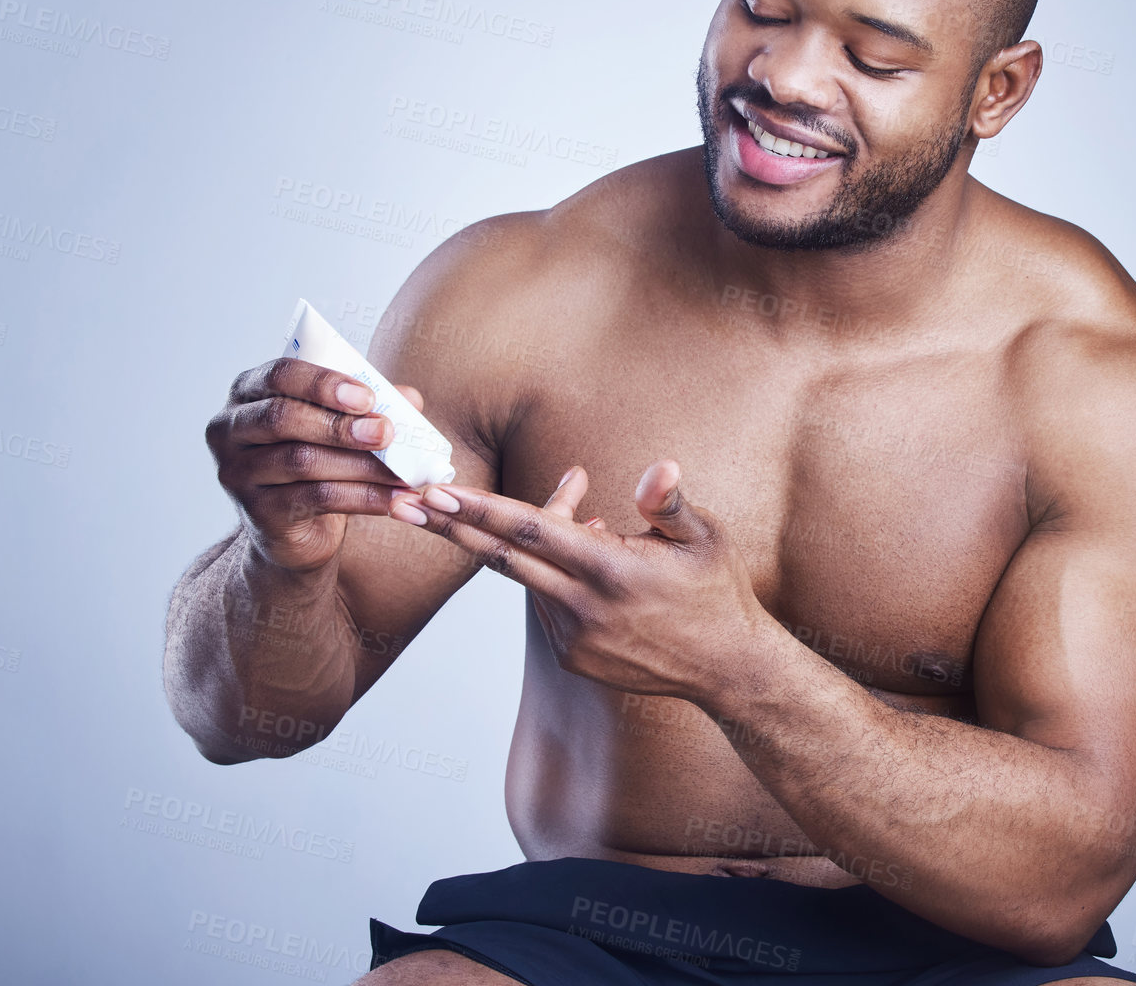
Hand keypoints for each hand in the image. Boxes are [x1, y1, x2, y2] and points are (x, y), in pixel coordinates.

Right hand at [207, 357, 417, 576]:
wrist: (293, 528)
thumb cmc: (317, 459)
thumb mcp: (338, 425)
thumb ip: (368, 406)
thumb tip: (410, 399)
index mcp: (248, 392)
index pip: (279, 374)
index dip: (323, 383)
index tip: (368, 397)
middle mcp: (230, 429)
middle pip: (282, 417)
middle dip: (340, 425)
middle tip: (386, 433)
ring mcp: (237, 473)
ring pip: (301, 461)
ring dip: (361, 465)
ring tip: (402, 472)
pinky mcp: (257, 512)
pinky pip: (314, 499)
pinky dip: (363, 498)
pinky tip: (395, 499)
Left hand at [388, 461, 769, 700]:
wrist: (727, 668)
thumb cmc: (718, 592)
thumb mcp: (706, 538)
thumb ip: (669, 503)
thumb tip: (658, 467)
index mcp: (613, 570)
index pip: (533, 530)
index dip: (481, 509)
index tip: (438, 491)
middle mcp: (585, 607)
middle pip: (503, 558)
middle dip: (453, 528)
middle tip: (407, 503)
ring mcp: (574, 639)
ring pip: (528, 579)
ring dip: (517, 546)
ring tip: (558, 513)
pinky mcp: (572, 658)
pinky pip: (546, 605)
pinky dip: (548, 577)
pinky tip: (580, 557)